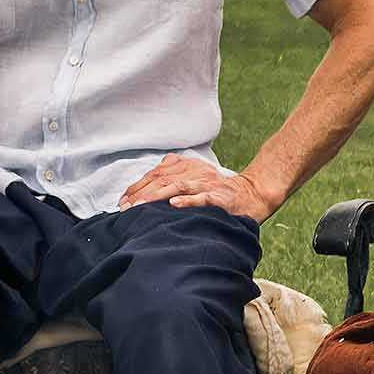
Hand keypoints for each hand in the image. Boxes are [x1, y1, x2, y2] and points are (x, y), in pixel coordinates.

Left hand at [119, 154, 272, 219]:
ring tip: (139, 206)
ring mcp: (207, 184)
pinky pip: (202, 198)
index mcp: (186, 166)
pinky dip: (188, 201)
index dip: (137, 186)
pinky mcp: (220, 198)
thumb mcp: (192, 179)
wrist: (251, 195)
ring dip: (155, 197)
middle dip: (140, 194)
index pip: (156, 174)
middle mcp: (195, 172)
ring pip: (177, 187)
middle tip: (125, 208)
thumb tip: (141, 192)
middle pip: (162, 179)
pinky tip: (174, 205)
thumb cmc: (217, 191)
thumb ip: (171, 178)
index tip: (122, 201)